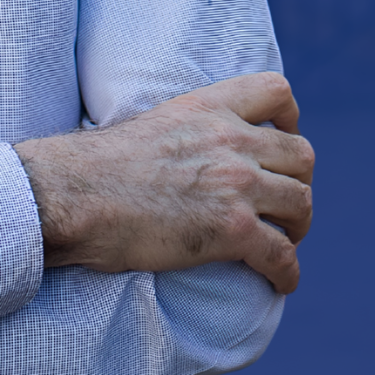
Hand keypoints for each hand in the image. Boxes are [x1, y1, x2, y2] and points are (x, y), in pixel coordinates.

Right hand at [14, 71, 313, 293]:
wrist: (74, 196)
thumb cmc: (95, 168)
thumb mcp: (151, 124)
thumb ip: (186, 133)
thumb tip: (190, 156)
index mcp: (208, 107)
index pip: (276, 92)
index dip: (291, 120)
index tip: (285, 139)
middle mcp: (230, 139)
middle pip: (301, 156)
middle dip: (298, 182)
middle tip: (282, 206)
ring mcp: (235, 184)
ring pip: (300, 203)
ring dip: (297, 227)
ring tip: (284, 243)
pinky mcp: (231, 230)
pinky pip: (282, 254)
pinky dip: (287, 272)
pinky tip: (280, 282)